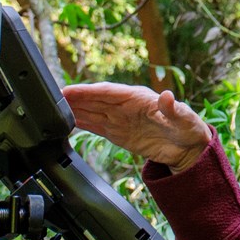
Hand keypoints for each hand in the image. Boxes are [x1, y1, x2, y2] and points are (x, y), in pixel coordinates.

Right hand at [62, 82, 212, 172]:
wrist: (189, 149)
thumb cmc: (189, 128)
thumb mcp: (185, 118)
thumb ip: (174, 109)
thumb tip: (167, 96)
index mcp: (139, 98)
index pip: (108, 91)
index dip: (87, 91)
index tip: (68, 90)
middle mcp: (127, 106)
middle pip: (95, 99)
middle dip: (74, 98)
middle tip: (51, 97)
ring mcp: (121, 120)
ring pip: (92, 112)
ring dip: (74, 109)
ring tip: (53, 108)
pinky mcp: (119, 134)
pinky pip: (97, 126)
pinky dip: (82, 123)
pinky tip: (68, 121)